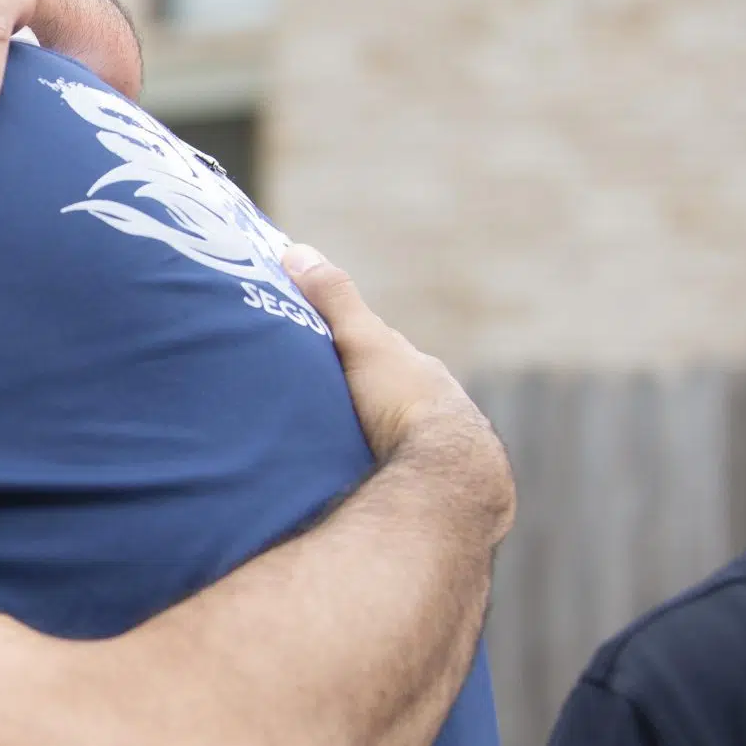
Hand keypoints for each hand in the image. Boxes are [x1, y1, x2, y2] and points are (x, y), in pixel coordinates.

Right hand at [283, 245, 515, 535]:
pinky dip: (383, 477)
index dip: (353, 351)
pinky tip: (360, 489)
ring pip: (402, 442)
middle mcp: (441, 410)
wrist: (450, 476)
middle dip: (364, 401)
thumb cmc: (405, 402)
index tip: (318, 355)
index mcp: (425, 374)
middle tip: (317, 408)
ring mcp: (443, 454)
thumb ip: (333, 299)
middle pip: (394, 399)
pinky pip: (405, 478)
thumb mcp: (361, 340)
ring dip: (374, 444)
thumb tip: (295, 250)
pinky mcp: (440, 495)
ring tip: (331, 456)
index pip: (386, 355)